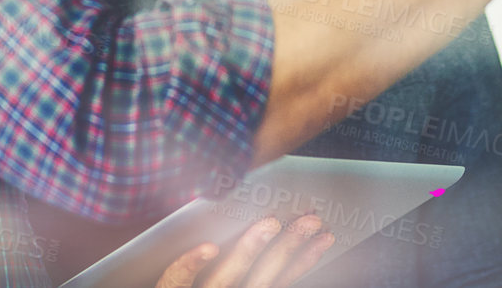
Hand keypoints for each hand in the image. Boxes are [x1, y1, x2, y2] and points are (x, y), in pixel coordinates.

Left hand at [154, 214, 334, 287]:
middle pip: (263, 276)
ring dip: (251, 248)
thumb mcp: (226, 286)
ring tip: (270, 222)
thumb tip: (270, 235)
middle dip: (288, 246)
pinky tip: (207, 247)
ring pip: (227, 276)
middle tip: (309, 219)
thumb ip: (243, 272)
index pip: (280, 280)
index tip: (325, 235)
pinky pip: (176, 280)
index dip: (303, 259)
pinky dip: (191, 264)